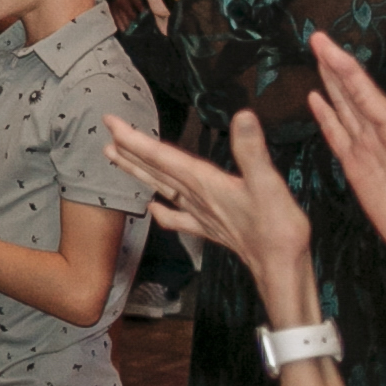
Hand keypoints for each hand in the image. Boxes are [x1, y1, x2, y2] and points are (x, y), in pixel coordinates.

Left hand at [104, 108, 314, 303]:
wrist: (281, 269)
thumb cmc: (276, 229)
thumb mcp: (268, 183)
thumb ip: (252, 150)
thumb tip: (243, 117)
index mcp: (202, 182)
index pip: (160, 155)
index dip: (133, 138)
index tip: (110, 122)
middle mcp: (196, 197)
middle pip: (154, 170)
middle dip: (128, 150)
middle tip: (104, 134)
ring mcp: (201, 214)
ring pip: (161, 188)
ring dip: (138, 172)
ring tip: (116, 160)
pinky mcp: (212, 229)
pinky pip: (179, 218)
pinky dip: (164, 212)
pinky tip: (155, 209)